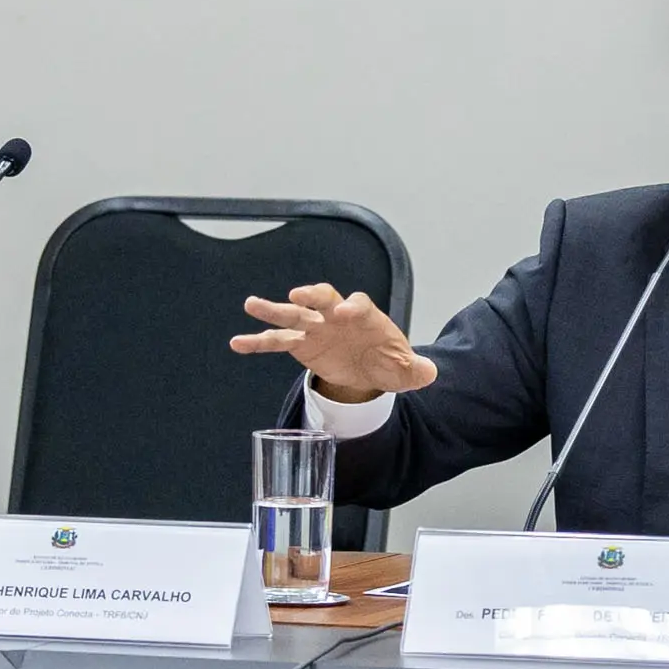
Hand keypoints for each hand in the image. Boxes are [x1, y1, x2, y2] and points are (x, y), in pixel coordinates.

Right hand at [228, 283, 432, 402]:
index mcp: (366, 316)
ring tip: (250, 304)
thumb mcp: (405, 369)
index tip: (344, 312)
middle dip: (312, 295)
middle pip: (323, 298)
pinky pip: (277, 342)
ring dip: (273, 309)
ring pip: (293, 315)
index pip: (358, 304)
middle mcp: (337, 316)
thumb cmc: (387, 360)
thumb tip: (430, 373)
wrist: (371, 368)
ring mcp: (316, 328)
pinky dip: (258, 342)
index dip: (351, 306)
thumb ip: (416, 370)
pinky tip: (237, 343)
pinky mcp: (301, 344)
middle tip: (298, 295)